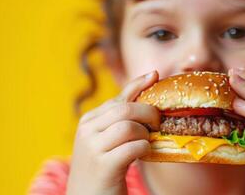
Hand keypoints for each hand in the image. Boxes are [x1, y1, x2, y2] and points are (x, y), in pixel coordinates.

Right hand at [66, 71, 159, 194]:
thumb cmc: (103, 169)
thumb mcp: (107, 141)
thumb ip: (120, 122)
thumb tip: (147, 101)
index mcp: (89, 121)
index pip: (118, 97)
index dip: (138, 85)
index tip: (155, 74)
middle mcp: (87, 130)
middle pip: (126, 109)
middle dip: (149, 113)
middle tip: (157, 125)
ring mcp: (93, 148)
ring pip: (130, 126)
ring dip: (145, 134)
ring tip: (146, 143)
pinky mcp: (103, 166)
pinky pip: (133, 147)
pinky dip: (144, 149)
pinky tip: (143, 155)